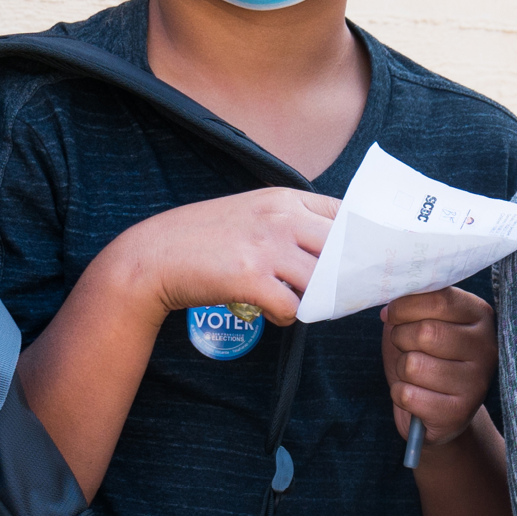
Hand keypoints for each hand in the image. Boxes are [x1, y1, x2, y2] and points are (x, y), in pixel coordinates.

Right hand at [85, 188, 340, 325]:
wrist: (153, 257)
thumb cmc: (203, 238)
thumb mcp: (252, 211)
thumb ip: (291, 221)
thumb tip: (336, 244)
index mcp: (284, 199)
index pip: (346, 215)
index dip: (360, 241)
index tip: (364, 261)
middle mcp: (281, 218)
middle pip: (344, 250)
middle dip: (347, 275)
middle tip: (339, 293)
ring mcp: (267, 247)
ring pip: (322, 282)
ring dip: (315, 299)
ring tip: (294, 301)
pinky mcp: (251, 279)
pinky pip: (295, 308)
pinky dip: (289, 317)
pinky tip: (270, 310)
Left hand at [381, 287, 492, 449]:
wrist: (442, 410)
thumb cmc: (428, 356)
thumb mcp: (424, 321)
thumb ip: (414, 304)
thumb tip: (391, 306)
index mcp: (481, 316)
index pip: (441, 300)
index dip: (405, 305)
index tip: (391, 314)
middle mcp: (486, 348)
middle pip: (426, 332)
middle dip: (400, 338)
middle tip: (403, 346)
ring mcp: (476, 383)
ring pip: (413, 365)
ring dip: (401, 369)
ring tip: (414, 374)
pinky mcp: (458, 413)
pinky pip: (407, 395)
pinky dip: (400, 394)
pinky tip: (416, 395)